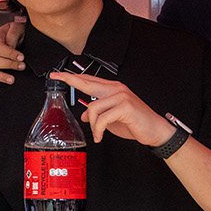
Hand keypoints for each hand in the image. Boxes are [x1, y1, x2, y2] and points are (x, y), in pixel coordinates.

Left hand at [50, 71, 173, 145]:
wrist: (154, 130)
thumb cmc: (135, 123)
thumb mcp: (112, 119)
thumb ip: (98, 113)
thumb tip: (84, 114)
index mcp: (113, 89)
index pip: (89, 80)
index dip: (73, 76)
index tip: (58, 74)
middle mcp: (116, 89)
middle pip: (87, 83)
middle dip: (70, 79)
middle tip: (56, 77)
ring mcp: (121, 96)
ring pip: (93, 107)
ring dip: (93, 125)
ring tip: (98, 134)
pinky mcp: (124, 106)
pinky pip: (102, 118)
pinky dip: (98, 130)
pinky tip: (100, 136)